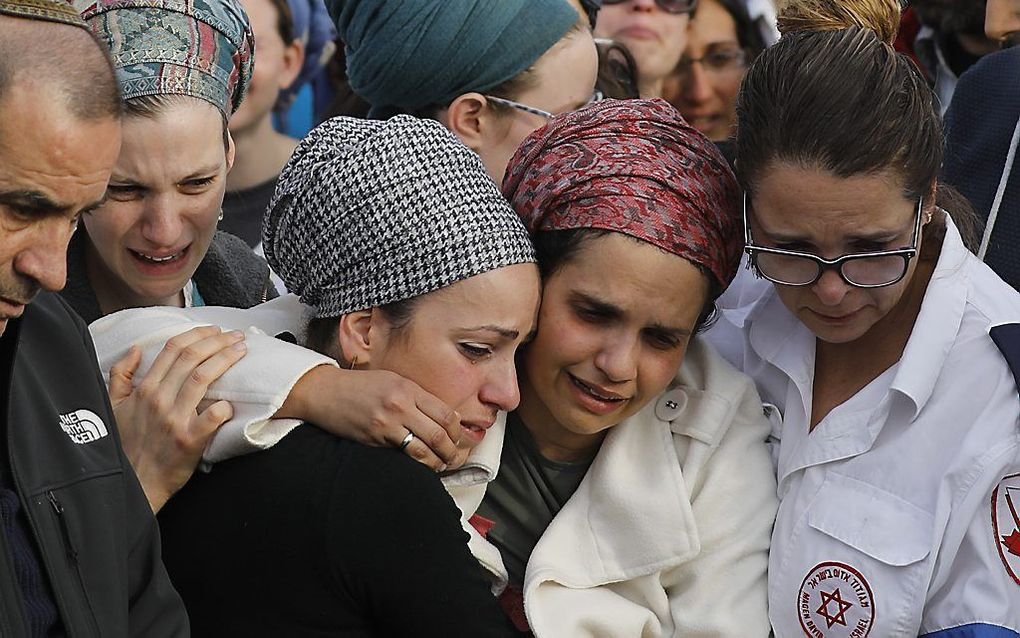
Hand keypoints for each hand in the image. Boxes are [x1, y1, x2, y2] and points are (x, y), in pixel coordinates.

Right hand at [108, 326, 247, 512]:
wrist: (134, 483)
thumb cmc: (126, 446)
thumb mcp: (112, 407)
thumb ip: (120, 376)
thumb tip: (136, 349)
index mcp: (144, 389)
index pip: (173, 349)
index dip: (197, 335)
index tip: (215, 331)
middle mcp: (159, 400)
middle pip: (192, 358)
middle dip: (217, 341)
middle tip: (236, 336)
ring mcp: (175, 419)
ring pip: (203, 377)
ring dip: (226, 359)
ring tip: (241, 350)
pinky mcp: (190, 440)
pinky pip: (212, 416)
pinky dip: (225, 405)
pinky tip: (236, 399)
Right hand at [279, 366, 464, 470]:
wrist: (325, 392)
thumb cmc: (359, 386)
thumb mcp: (393, 380)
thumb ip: (418, 397)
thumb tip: (444, 416)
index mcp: (408, 388)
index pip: (445, 414)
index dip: (457, 431)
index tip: (458, 437)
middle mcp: (399, 405)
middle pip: (439, 435)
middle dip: (451, 451)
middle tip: (454, 457)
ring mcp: (386, 425)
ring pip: (423, 451)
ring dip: (436, 462)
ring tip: (440, 465)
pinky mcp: (374, 440)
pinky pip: (402, 456)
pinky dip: (415, 463)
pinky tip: (420, 465)